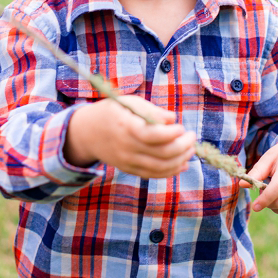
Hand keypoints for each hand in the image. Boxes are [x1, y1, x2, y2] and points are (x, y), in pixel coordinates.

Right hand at [64, 96, 196, 178]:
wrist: (86, 133)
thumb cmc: (112, 112)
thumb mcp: (129, 102)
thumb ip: (151, 110)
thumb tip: (172, 119)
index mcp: (125, 127)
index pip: (152, 135)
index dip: (171, 134)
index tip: (181, 127)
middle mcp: (126, 147)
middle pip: (160, 154)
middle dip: (182, 146)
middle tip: (192, 136)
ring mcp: (127, 161)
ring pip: (159, 168)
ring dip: (180, 160)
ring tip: (191, 149)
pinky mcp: (129, 169)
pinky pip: (153, 174)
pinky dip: (170, 171)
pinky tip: (182, 163)